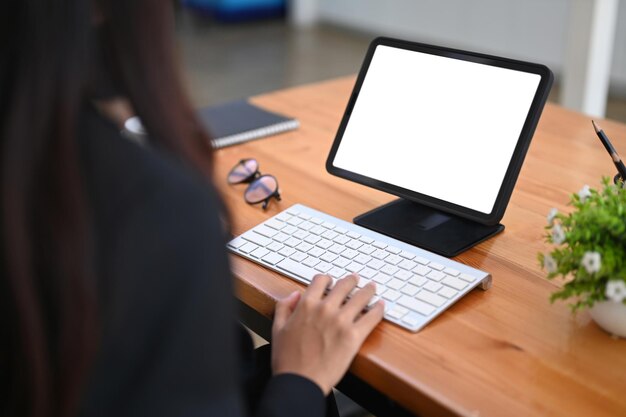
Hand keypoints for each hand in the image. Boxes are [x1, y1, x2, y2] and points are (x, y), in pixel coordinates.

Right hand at [271, 274, 384, 394]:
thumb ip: (284, 307)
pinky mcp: (354, 336)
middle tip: (356, 279)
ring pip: (361, 296)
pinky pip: (372, 317)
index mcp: (306, 305)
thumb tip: (294, 295)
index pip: (321, 280)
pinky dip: (379, 309)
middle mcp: (325, 309)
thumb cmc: (287, 359)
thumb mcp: (277, 328)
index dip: (327, 278)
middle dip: (351, 280)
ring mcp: (341, 322)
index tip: (331, 281)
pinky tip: (382, 306)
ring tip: (372, 287)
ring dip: (368, 289)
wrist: (299, 382)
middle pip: (344, 285)